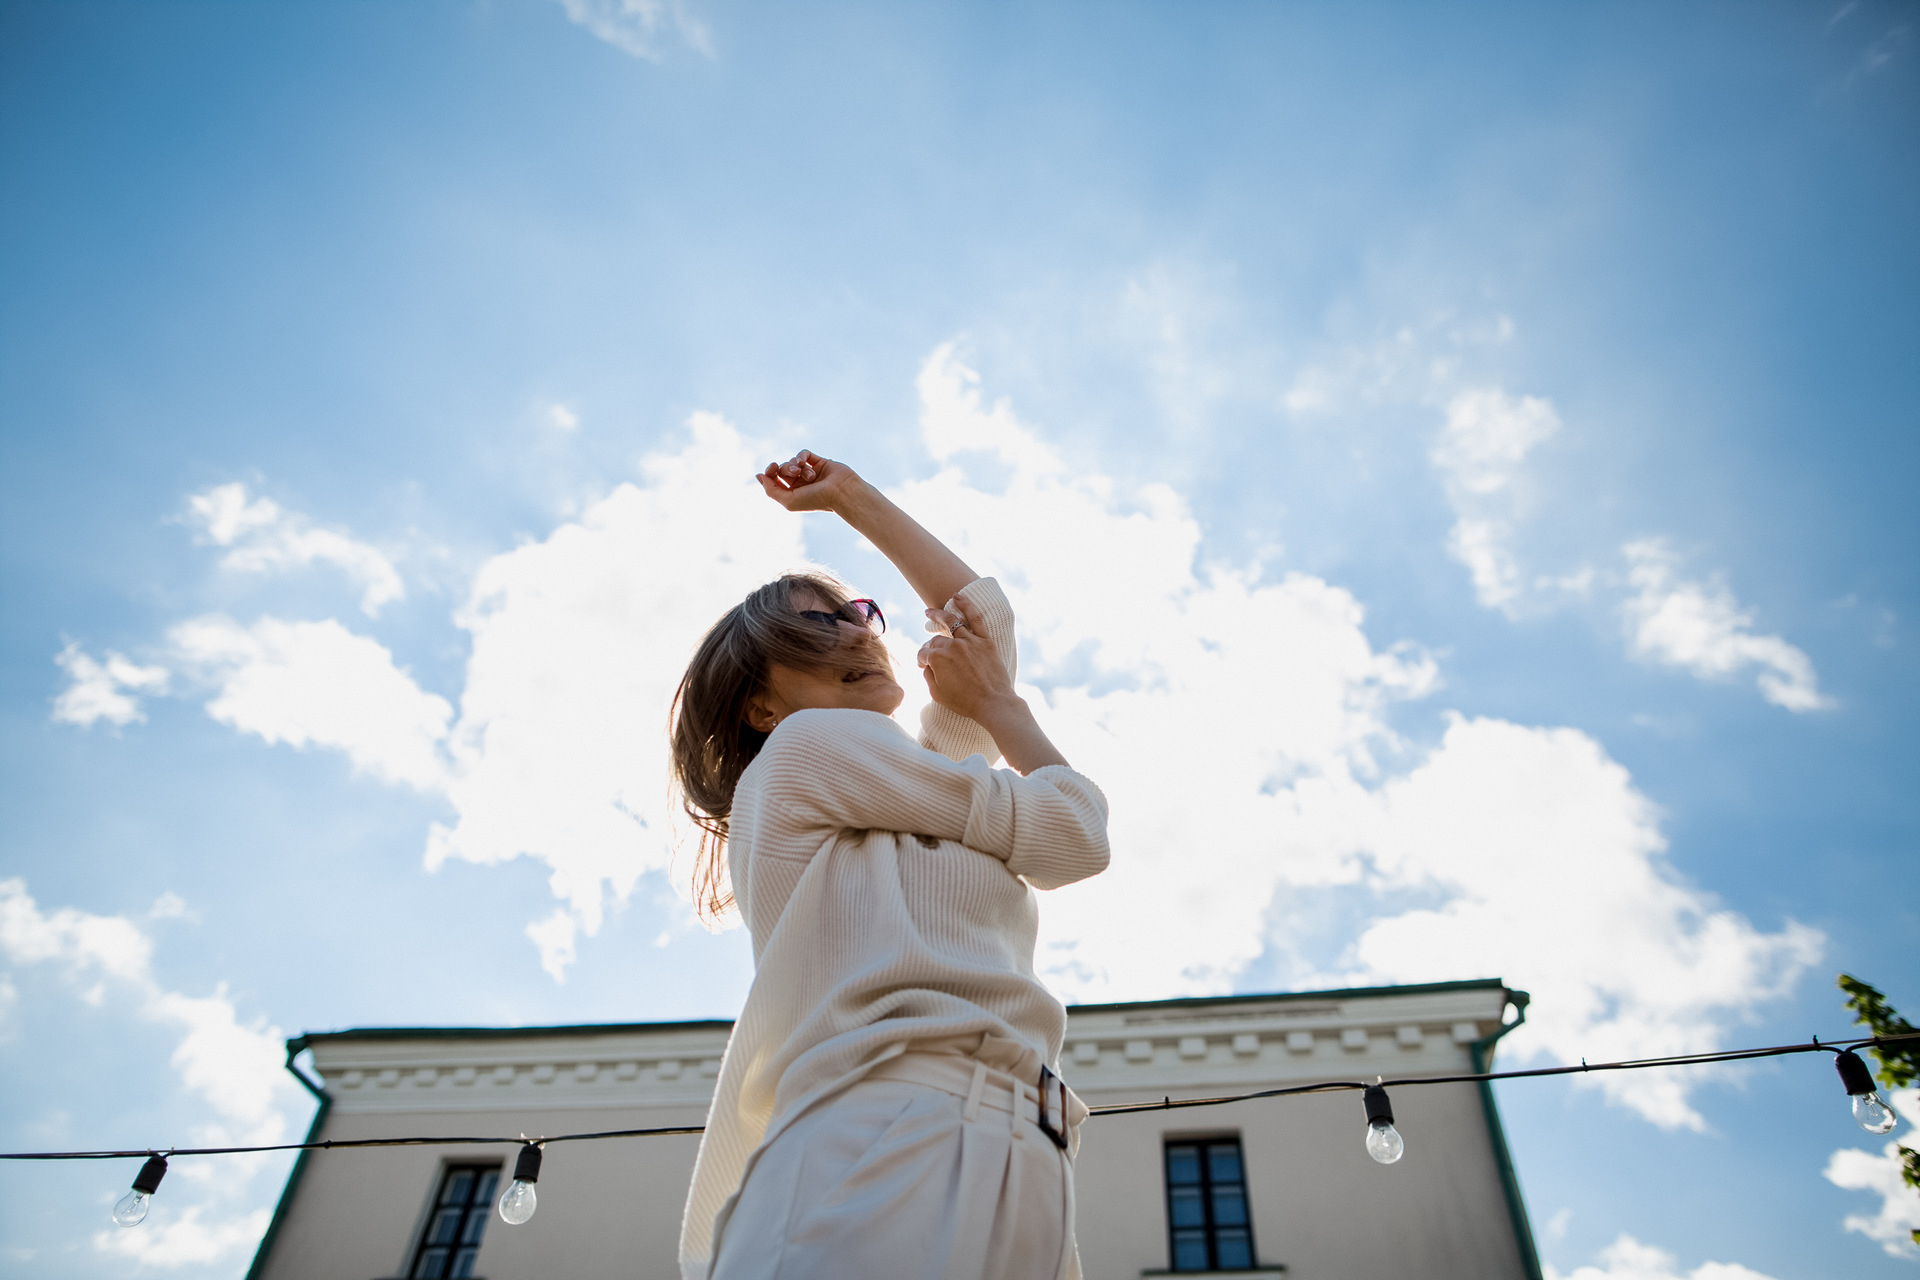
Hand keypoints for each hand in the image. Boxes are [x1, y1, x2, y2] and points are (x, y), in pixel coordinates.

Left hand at [755, 450, 866, 514]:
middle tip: (793, 472)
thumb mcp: (789, 501)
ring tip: (808, 474)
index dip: (769, 472)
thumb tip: (758, 476)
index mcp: (792, 494)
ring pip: (792, 461)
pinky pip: (804, 454)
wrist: (842, 492)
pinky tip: (804, 461)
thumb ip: (771, 490)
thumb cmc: (817, 499)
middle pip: (782, 469)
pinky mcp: (819, 462)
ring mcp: (809, 472)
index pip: (774, 480)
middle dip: (785, 468)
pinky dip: (802, 456)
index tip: (772, 468)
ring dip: (796, 465)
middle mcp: (800, 484)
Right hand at [916, 595, 1016, 722]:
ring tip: (929, 611)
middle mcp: (952, 645)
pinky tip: (957, 596)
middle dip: (930, 648)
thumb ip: (928, 676)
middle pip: (936, 640)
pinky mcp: (985, 640)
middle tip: (930, 654)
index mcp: (937, 658)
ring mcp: (969, 641)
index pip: (923, 654)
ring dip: (938, 614)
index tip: (923, 666)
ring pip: (951, 621)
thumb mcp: (937, 694)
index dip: (921, 661)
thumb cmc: (964, 702)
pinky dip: (966, 605)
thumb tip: (926, 665)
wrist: (993, 703)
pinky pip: (975, 617)